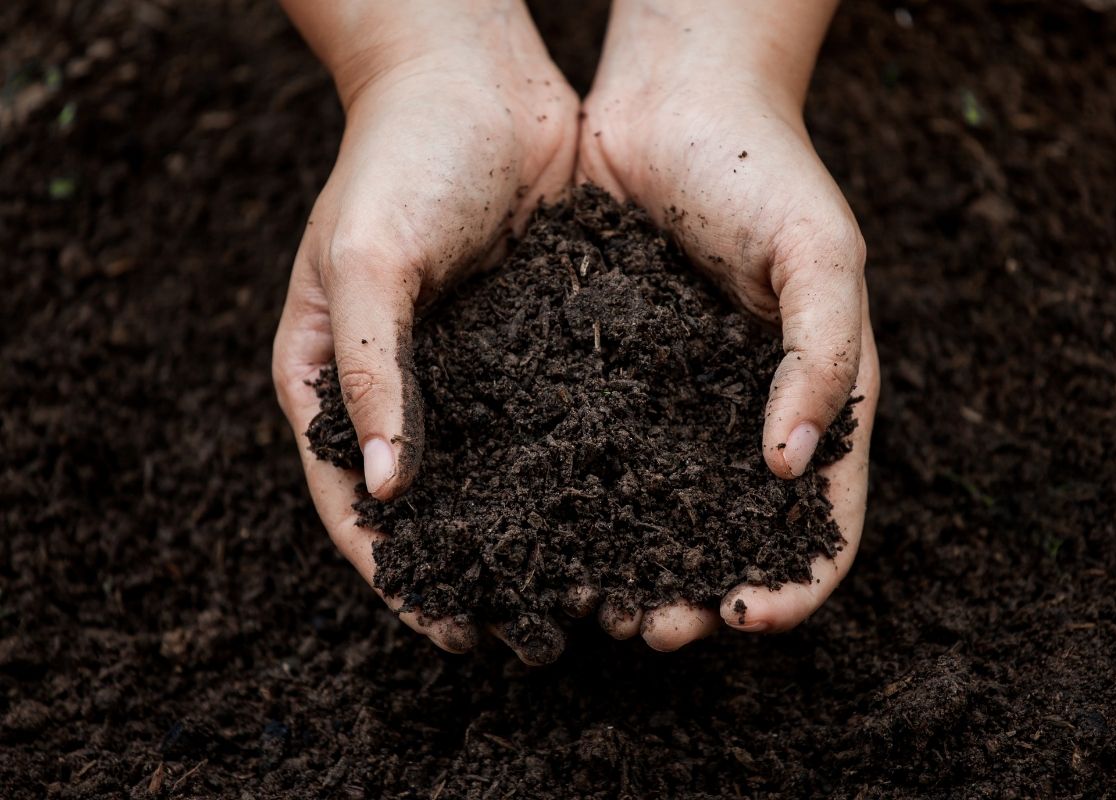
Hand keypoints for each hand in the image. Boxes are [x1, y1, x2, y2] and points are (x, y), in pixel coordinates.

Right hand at [272, 2, 577, 661]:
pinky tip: (621, 511)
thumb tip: (389, 490)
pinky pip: (551, 423)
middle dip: (472, 572)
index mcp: (330, 378)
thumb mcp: (366, 259)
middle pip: (430, 505)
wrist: (475, 77)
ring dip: (533, 534)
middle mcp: (400, 386)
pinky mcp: (531, 345)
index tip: (446, 631)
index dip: (396, 574)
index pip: (354, 502)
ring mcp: (468, 370)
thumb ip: (370, 370)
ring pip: (497, 475)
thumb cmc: (399, 156)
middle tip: (525, 635)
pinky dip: (576, 471)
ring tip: (582, 593)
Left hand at [578, 0, 879, 650]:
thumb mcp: (822, 255)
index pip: (823, 519)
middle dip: (701, 594)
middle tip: (654, 630)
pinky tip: (544, 529)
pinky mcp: (609, 376)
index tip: (748, 616)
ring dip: (634, 565)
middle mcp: (744, 414)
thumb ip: (822, 358)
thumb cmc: (764, 169)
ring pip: (658, 509)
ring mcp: (675, 400)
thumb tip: (790, 468)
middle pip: (732, 534)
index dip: (796, 580)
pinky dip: (579, 501)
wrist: (673, 98)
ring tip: (593, 602)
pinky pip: (597, 452)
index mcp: (816, 399)